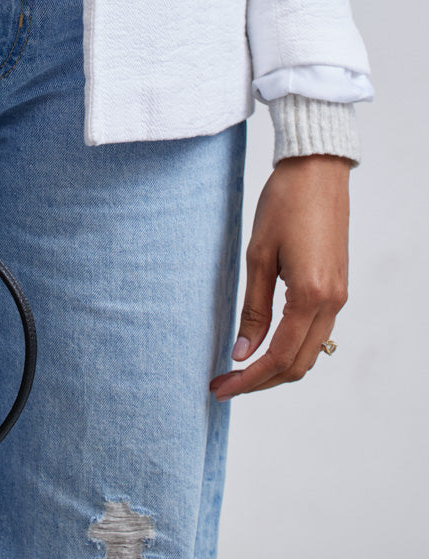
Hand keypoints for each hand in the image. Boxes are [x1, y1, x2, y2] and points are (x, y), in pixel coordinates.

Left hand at [209, 154, 349, 400]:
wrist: (317, 170)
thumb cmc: (284, 204)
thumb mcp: (258, 255)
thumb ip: (254, 309)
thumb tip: (243, 353)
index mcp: (310, 296)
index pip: (279, 358)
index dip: (248, 379)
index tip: (220, 388)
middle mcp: (332, 303)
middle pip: (299, 364)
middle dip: (261, 381)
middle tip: (224, 384)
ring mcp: (338, 296)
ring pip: (310, 352)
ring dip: (277, 367)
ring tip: (240, 369)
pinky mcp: (336, 287)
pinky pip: (316, 332)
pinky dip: (291, 347)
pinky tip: (264, 343)